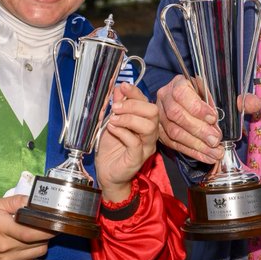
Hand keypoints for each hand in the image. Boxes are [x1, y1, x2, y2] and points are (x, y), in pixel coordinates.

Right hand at [0, 195, 52, 259]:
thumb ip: (14, 201)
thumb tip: (33, 200)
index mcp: (2, 228)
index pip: (32, 232)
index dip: (48, 228)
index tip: (56, 221)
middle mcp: (6, 247)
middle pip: (38, 244)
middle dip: (48, 235)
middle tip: (49, 226)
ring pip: (36, 255)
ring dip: (42, 245)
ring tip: (37, 236)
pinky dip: (32, 258)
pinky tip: (28, 249)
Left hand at [95, 83, 158, 200]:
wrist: (107, 173)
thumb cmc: (112, 149)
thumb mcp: (112, 122)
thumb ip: (117, 107)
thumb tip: (118, 89)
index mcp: (145, 122)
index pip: (146, 102)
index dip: (135, 93)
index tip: (123, 86)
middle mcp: (150, 133)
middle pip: (153, 112)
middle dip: (133, 105)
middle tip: (115, 107)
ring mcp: (146, 146)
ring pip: (148, 126)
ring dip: (128, 118)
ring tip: (113, 119)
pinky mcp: (138, 158)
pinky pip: (135, 142)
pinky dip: (122, 132)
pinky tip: (112, 129)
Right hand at [155, 74, 223, 162]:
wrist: (180, 100)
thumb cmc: (197, 94)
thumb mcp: (205, 90)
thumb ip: (210, 102)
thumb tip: (216, 122)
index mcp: (176, 84)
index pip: (181, 94)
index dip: (197, 108)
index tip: (213, 118)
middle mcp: (164, 98)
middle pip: (177, 116)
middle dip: (199, 130)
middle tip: (216, 140)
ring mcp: (159, 116)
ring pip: (174, 133)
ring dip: (197, 145)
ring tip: (215, 153)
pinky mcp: (159, 132)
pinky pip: (174, 144)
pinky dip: (192, 152)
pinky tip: (206, 156)